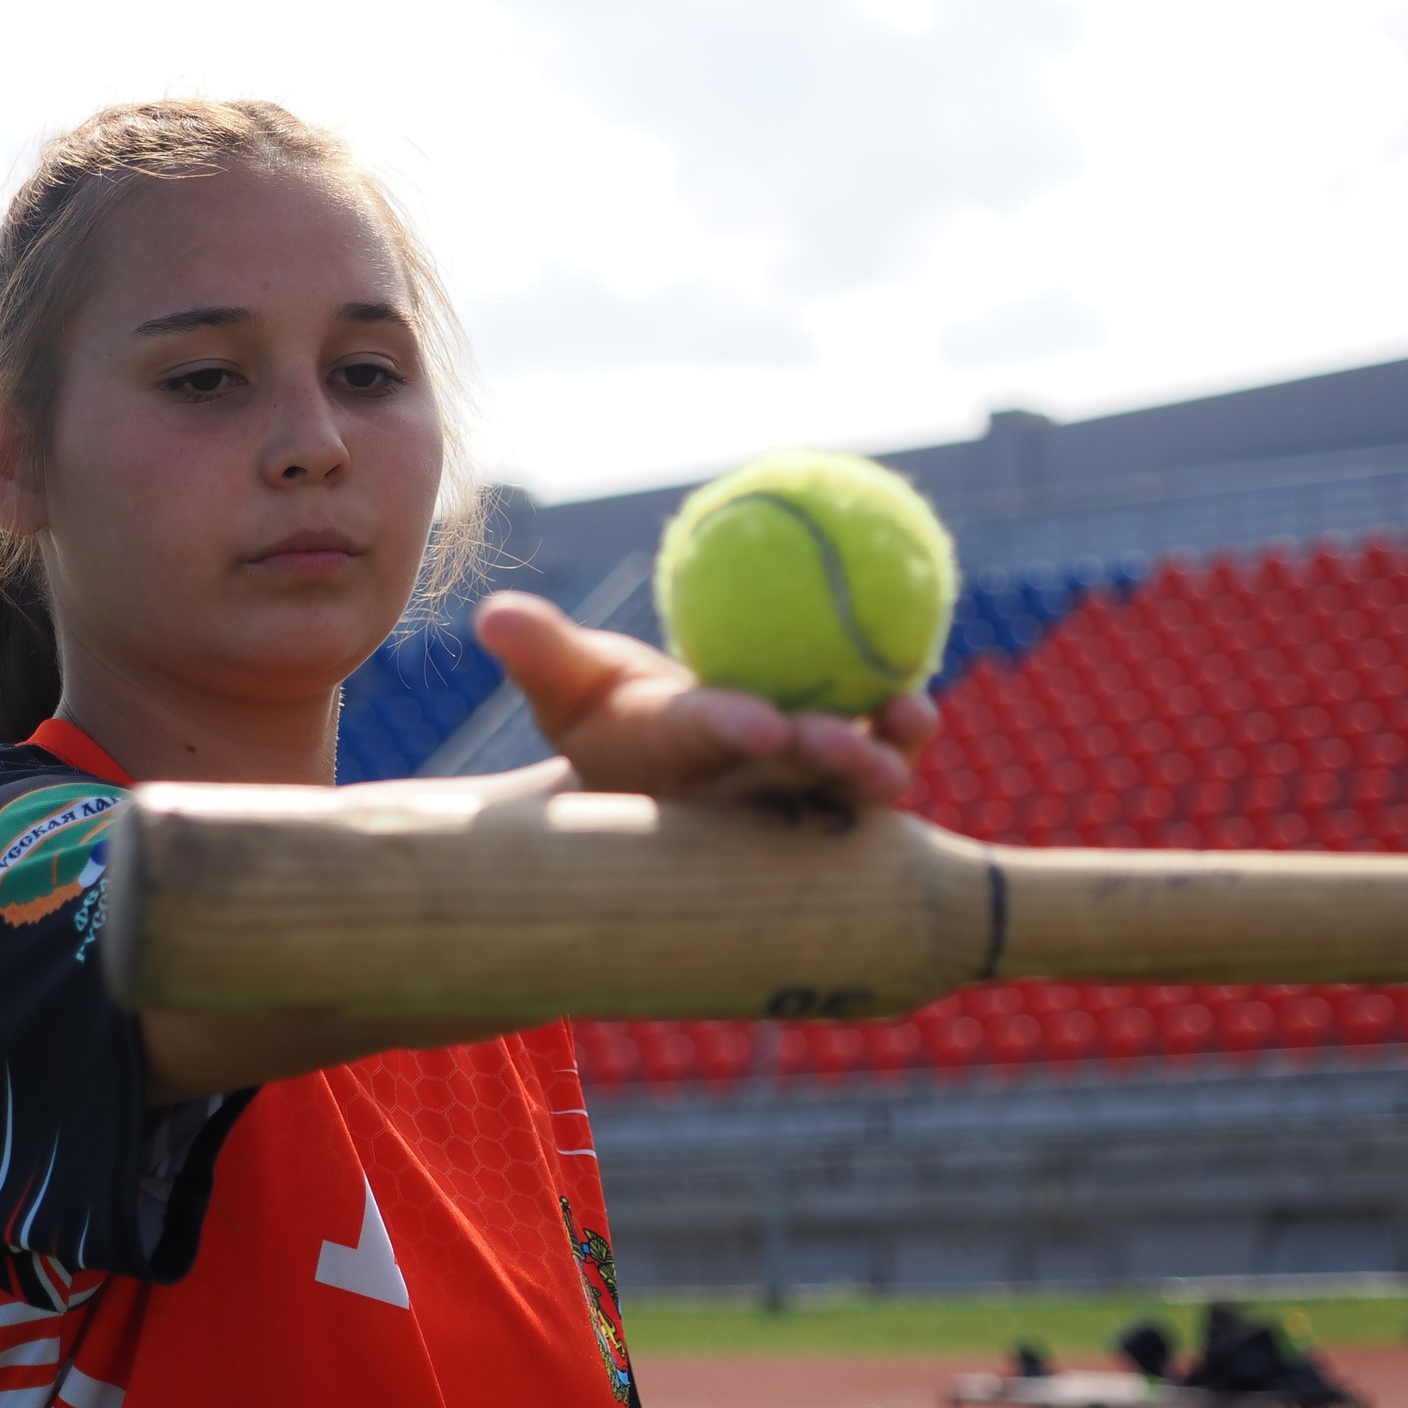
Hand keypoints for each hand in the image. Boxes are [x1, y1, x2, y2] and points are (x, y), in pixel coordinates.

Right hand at [473, 590, 938, 809]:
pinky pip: (867, 755)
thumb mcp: (561, 684)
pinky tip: (914, 704)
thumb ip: (538, 651)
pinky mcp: (821, 785)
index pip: (701, 737)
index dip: (732, 729)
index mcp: (667, 753)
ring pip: (839, 781)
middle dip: (827, 767)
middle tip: (871, 756)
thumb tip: (492, 614)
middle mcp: (731, 787)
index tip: (766, 722)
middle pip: (784, 776)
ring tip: (911, 719)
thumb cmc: (596, 718)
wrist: (641, 782)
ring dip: (880, 757)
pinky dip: (896, 735)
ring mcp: (781, 793)